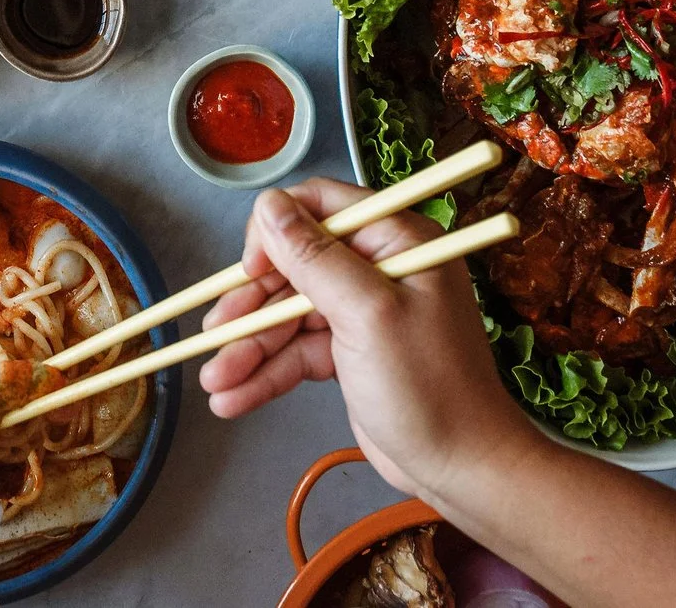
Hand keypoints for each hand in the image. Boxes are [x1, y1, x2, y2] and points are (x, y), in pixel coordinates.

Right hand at [196, 182, 538, 502]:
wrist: (463, 470)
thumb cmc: (429, 386)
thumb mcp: (367, 314)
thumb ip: (315, 258)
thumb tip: (269, 205)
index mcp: (395, 241)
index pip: (319, 207)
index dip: (275, 234)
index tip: (249, 271)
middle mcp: (377, 269)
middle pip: (294, 268)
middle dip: (251, 305)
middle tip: (212, 333)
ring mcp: (361, 314)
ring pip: (287, 316)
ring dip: (249, 348)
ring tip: (212, 382)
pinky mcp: (349, 354)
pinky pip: (297, 352)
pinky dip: (265, 374)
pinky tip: (232, 398)